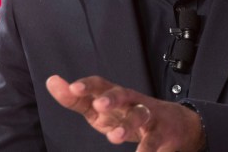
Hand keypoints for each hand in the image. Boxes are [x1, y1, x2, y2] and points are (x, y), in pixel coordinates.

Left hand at [46, 75, 204, 151]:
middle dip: (112, 98)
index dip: (88, 85)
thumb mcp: (101, 109)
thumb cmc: (129, 115)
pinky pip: (154, 141)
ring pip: (140, 116)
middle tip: (99, 105)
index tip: (73, 88)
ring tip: (114, 137)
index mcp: (115, 95)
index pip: (101, 84)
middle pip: (123, 94)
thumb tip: (52, 81)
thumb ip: (77, 99)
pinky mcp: (161, 133)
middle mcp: (131, 102)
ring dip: (127, 125)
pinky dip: (147, 149)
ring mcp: (148, 116)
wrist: (176, 125)